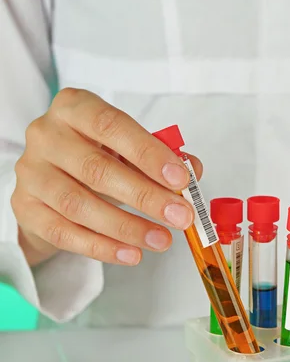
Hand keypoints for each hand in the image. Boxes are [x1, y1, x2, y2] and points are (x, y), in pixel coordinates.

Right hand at [12, 88, 201, 266]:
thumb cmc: (94, 157)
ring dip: (126, 227)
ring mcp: (31, 172)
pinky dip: (101, 247)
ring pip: (79, 205)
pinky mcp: (25, 207)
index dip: (148, 154)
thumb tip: (193, 171)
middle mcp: (46, 135)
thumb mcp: (126, 148)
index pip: (112, 126)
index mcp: (74, 107)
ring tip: (161, 240)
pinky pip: (64, 233)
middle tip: (179, 218)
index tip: (181, 180)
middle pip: (97, 169)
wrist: (50, 181)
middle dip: (145, 197)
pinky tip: (131, 254)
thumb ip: (160, 156)